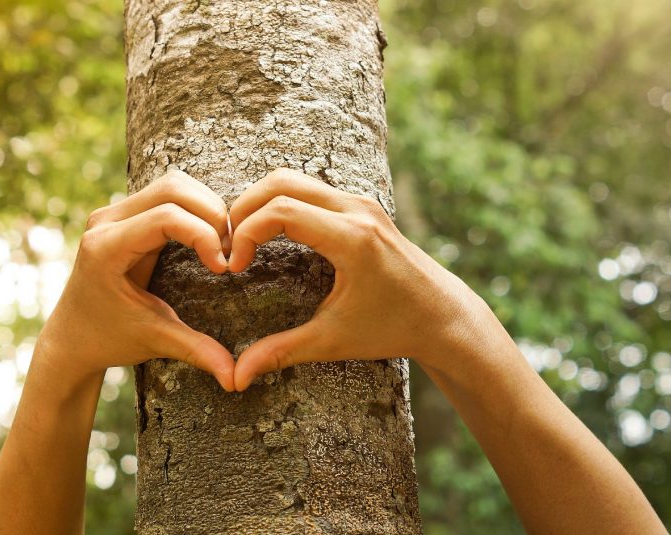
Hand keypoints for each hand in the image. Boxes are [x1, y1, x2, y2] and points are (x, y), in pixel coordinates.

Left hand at [38, 170, 236, 390]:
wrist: (72, 337)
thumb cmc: (108, 339)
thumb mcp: (153, 341)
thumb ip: (195, 350)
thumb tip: (236, 379)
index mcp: (105, 248)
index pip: (166, 218)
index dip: (204, 236)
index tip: (223, 269)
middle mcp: (105, 221)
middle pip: (172, 188)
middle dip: (212, 213)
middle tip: (232, 249)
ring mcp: (112, 212)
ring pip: (172, 183)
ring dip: (206, 206)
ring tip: (224, 242)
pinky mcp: (123, 213)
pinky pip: (167, 193)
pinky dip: (195, 206)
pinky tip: (211, 236)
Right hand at [227, 168, 495, 390]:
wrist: (443, 317)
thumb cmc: (393, 329)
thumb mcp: (333, 341)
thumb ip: (281, 353)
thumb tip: (235, 378)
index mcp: (352, 238)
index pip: (280, 211)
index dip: (245, 234)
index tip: (234, 268)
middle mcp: (357, 210)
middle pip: (281, 182)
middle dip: (243, 208)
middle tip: (227, 244)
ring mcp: (361, 203)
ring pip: (294, 180)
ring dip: (261, 203)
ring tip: (242, 240)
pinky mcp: (361, 206)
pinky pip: (310, 190)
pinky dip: (280, 203)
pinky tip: (268, 235)